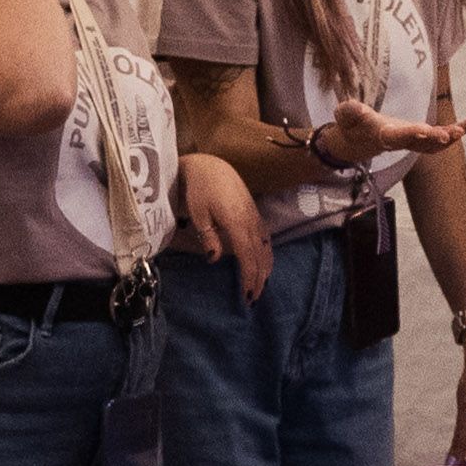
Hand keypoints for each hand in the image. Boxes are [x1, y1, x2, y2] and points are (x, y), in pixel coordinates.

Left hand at [178, 153, 272, 302]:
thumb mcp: (198, 213)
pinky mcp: (253, 213)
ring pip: (265, 246)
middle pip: (259, 254)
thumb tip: (214, 259)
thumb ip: (208, 236)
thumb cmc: (199, 190)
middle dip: (258, 278)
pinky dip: (267, 253)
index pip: (247, 255)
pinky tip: (265, 263)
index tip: (247, 295)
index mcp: (236, 222)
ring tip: (261, 286)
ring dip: (265, 267)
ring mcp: (254, 216)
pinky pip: (265, 237)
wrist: (209, 166)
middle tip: (254, 299)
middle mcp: (250, 220)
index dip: (249, 276)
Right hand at [322, 96, 465, 168]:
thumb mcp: (344, 116)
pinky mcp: (419, 138)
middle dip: (436, 139)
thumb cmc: (351, 126)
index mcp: (383, 135)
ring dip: (452, 136)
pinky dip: (456, 131)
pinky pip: (439, 138)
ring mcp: (411, 142)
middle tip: (452, 134)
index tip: (423, 130)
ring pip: (435, 144)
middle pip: (421, 143)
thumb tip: (356, 107)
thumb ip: (349, 112)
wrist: (357, 142)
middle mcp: (401, 141)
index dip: (411, 134)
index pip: (398, 136)